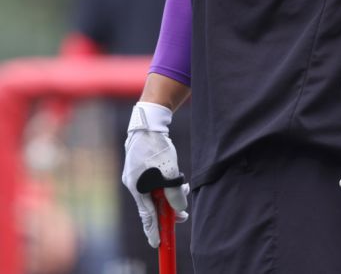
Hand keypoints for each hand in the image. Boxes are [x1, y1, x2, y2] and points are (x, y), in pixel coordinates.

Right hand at [122, 102, 189, 247]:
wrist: (148, 122)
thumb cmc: (157, 147)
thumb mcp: (170, 173)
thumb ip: (174, 194)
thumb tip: (179, 209)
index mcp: (136, 188)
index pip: (146, 216)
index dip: (154, 230)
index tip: (158, 243)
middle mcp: (132, 183)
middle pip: (150, 204)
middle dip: (167, 209)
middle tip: (181, 216)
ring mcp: (134, 174)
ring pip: (153, 191)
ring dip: (168, 194)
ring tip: (183, 188)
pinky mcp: (139, 165)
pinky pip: (152, 182)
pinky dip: (163, 184)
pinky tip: (174, 178)